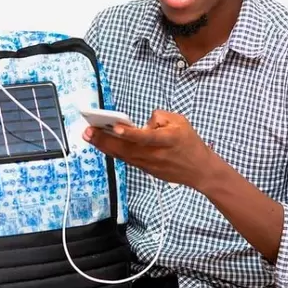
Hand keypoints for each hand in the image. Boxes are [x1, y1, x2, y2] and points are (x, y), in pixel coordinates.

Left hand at [82, 110, 216, 190]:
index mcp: (167, 140)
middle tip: (88, 131)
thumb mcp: (180, 121)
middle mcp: (155, 154)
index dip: (130, 133)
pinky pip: (126, 159)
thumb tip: (140, 123)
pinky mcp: (145, 169)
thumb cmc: (190, 143)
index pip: (146, 137)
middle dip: (105, 140)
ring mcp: (149, 164)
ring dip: (104, 146)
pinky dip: (113, 151)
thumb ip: (159, 117)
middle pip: (127, 148)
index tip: (116, 127)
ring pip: (122, 155)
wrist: (199, 170)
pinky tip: (101, 143)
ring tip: (89, 135)